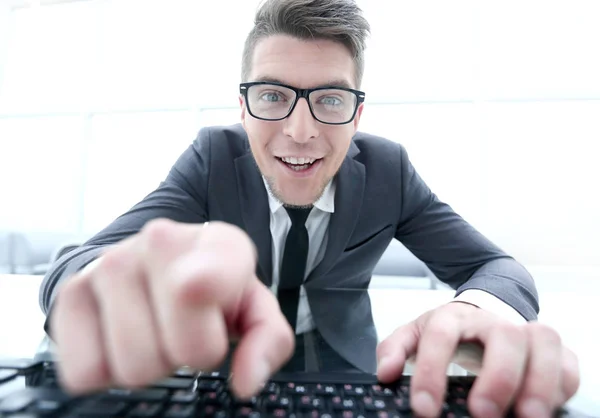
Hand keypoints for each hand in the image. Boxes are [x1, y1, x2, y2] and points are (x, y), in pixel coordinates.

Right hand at [50, 219, 293, 397]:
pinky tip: (122, 338)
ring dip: (151, 363)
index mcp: (219, 243)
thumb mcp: (253, 307)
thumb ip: (268, 339)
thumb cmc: (214, 288)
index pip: (204, 283)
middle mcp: (160, 241)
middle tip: (187, 329)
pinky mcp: (71, 293)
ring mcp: (111, 264)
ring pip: (134, 366)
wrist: (157, 260)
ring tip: (157, 331)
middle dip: (190, 353)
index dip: (206, 315)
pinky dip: (107, 369)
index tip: (206, 311)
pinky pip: (86, 370)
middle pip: (181, 350)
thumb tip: (247, 380)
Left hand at [376, 302, 579, 417]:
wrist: (483, 315)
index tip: (424, 410)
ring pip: (545, 344)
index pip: (442, 336)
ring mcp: (527, 331)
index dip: (433, 371)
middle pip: (506, 336)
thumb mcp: (415, 335)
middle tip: (482, 414)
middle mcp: (494, 321)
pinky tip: (548, 409)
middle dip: (498, 377)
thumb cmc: (449, 332)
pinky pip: (568, 363)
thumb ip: (395, 350)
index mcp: (454, 317)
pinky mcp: (554, 349)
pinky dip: (563, 387)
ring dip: (539, 383)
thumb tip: (386, 374)